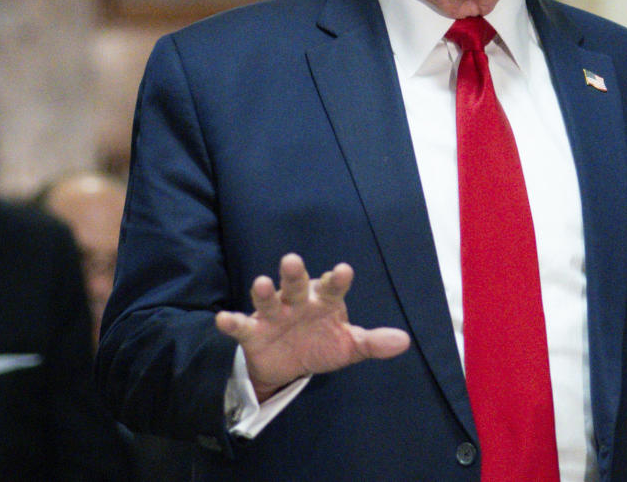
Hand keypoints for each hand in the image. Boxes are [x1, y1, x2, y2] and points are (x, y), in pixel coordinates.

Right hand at [215, 253, 410, 401]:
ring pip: (269, 300)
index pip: (332, 288)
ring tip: (261, 282)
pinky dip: (232, 321)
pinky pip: (241, 326)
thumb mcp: (348, 346)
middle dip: (294, 274)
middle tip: (292, 260)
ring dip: (264, 292)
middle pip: (296, 285)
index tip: (343, 271)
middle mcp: (297, 302)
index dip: (336, 280)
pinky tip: (223, 318)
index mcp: (324, 302)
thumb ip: (372, 342)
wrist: (288, 366)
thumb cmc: (321, 344)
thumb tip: (403, 341)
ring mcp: (274, 315)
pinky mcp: (253, 332)